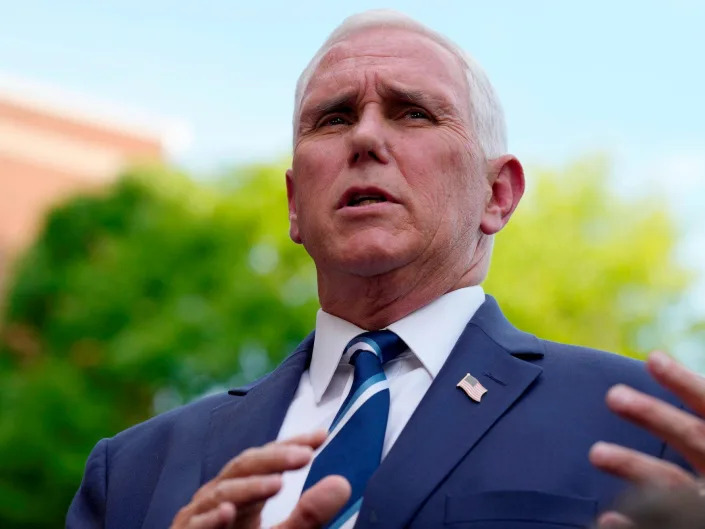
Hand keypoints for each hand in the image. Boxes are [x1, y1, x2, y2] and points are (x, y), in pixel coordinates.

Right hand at [170, 430, 350, 528]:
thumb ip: (309, 515)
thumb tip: (342, 484)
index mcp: (243, 492)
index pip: (268, 460)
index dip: (292, 445)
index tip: (321, 435)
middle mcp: (220, 496)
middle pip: (245, 465)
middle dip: (274, 458)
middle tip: (305, 454)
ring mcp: (199, 515)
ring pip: (223, 492)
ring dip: (250, 487)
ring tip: (277, 484)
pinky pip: (197, 525)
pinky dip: (212, 518)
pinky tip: (228, 512)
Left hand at [589, 351, 704, 527]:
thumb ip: (693, 420)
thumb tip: (656, 366)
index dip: (684, 383)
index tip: (653, 358)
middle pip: (694, 438)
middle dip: (654, 415)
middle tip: (613, 395)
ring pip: (675, 484)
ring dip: (635, 466)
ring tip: (596, 453)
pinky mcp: (696, 527)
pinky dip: (636, 526)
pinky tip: (607, 519)